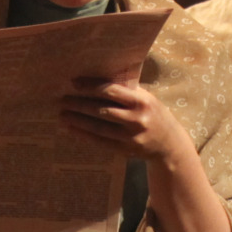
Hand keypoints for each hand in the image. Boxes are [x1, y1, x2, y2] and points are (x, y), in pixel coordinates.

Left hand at [58, 72, 186, 161]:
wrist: (169, 144)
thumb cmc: (152, 114)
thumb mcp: (145, 99)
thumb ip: (126, 92)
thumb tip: (96, 81)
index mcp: (141, 101)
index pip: (112, 91)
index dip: (91, 86)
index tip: (74, 83)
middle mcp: (137, 119)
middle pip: (102, 110)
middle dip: (80, 105)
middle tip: (62, 100)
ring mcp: (131, 137)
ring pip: (99, 128)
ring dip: (78, 121)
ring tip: (62, 115)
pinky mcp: (126, 150)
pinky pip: (101, 142)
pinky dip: (84, 135)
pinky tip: (72, 129)